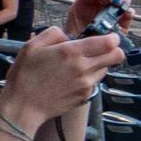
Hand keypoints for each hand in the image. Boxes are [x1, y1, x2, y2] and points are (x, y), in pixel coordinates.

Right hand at [0, 32, 122, 127]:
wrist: (23, 106)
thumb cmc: (24, 75)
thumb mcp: (31, 46)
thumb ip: (53, 34)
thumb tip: (67, 34)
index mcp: (71, 52)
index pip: (109, 43)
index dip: (113, 38)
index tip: (108, 38)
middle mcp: (83, 67)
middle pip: (117, 56)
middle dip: (114, 51)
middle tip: (102, 50)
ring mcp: (86, 83)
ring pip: (106, 69)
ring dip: (100, 65)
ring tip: (82, 65)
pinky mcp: (85, 95)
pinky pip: (95, 82)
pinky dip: (90, 78)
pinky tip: (74, 79)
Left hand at [59, 0, 126, 39]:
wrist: (80, 56)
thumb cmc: (71, 45)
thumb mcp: (68, 33)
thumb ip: (74, 27)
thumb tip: (79, 26)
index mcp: (84, 4)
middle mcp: (98, 6)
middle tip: (116, 0)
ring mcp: (110, 13)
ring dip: (124, 0)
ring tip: (121, 7)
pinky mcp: (121, 23)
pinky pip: (128, 14)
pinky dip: (129, 13)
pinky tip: (127, 14)